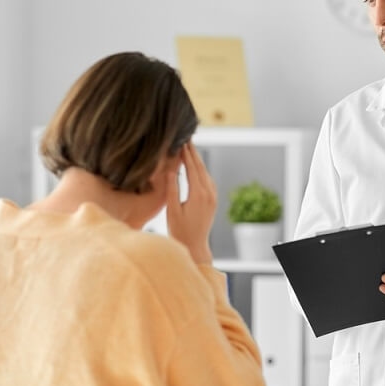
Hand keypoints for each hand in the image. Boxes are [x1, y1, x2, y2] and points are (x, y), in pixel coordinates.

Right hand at [166, 142, 215, 264]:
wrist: (195, 246)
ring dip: (198, 161)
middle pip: (201, 167)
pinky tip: (196, 167)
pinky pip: (208, 180)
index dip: (187, 154)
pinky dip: (202, 170)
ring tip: (190, 149)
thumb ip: (172, 189)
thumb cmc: (180, 231)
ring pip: (206, 173)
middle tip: (188, 139)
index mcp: (198, 194)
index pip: (193, 167)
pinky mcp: (213, 200)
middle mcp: (209, 193)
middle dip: (194, 153)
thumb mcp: (172, 210)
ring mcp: (213, 196)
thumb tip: (171, 171)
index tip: (182, 141)